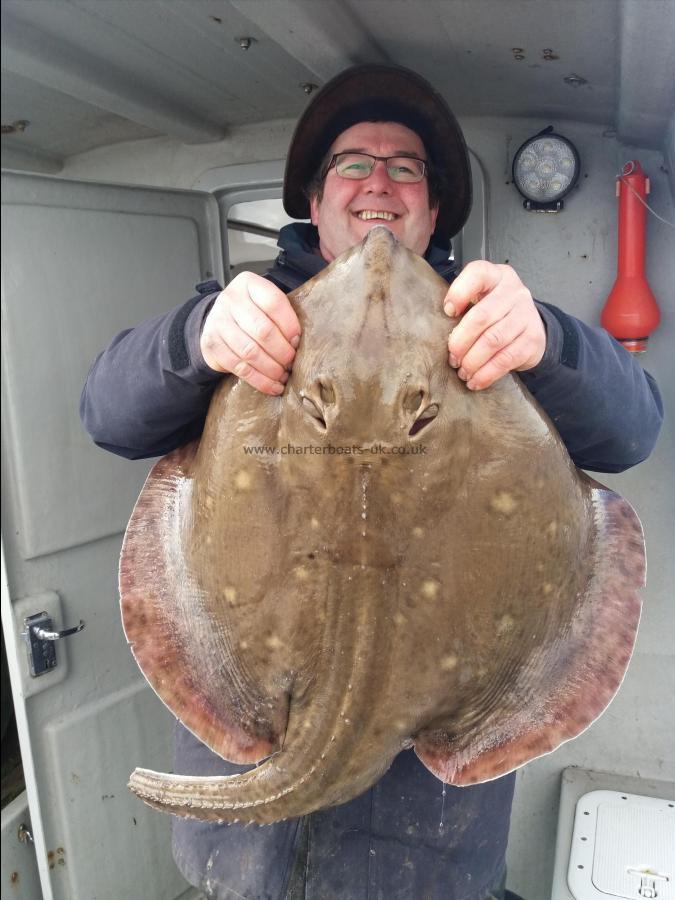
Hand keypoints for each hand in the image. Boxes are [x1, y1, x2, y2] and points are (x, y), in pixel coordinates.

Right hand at [200, 272, 300, 394]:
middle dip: (282, 351)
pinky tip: (273, 386)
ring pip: (251, 352)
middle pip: (263, 330)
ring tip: (284, 374)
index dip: (290, 325)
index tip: (297, 341)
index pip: (274, 302)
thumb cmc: (250, 313)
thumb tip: (299, 342)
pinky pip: (240, 368)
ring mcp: (218, 323)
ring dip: (272, 368)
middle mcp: (230, 300)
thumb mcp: (264, 303)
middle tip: (292, 362)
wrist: (217, 322)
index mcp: (248, 284)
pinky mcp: (213, 346)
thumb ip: (281, 314)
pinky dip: (260, 380)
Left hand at [444, 261, 545, 389]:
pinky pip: (505, 359)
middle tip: (451, 357)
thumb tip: (436, 329)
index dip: (459, 293)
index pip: (477, 274)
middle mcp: (514, 292)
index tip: (447, 312)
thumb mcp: (480, 299)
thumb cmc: (495, 312)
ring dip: (472, 361)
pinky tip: (475, 380)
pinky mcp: (532, 340)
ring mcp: (526, 315)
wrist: (530, 327)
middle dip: (461, 341)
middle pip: (482, 316)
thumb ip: (462, 305)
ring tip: (462, 371)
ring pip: (493, 341)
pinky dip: (487, 373)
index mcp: (496, 276)